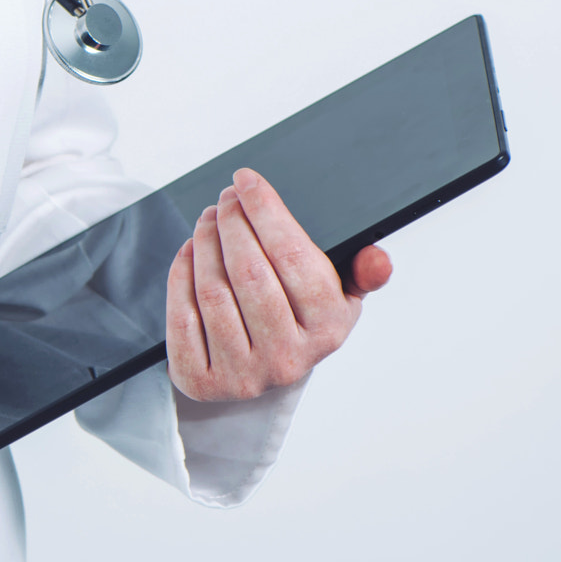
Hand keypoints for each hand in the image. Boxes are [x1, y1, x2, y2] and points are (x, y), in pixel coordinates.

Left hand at [166, 168, 392, 401]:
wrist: (258, 374)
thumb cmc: (296, 323)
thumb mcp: (338, 299)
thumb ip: (361, 273)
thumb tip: (378, 258)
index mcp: (327, 330)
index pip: (293, 258)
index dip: (265, 211)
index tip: (246, 180)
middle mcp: (286, 356)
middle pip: (249, 272)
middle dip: (233, 223)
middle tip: (225, 197)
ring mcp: (242, 373)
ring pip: (213, 291)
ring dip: (205, 243)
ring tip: (208, 219)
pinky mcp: (202, 381)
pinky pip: (183, 316)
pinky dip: (181, 275)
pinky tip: (190, 252)